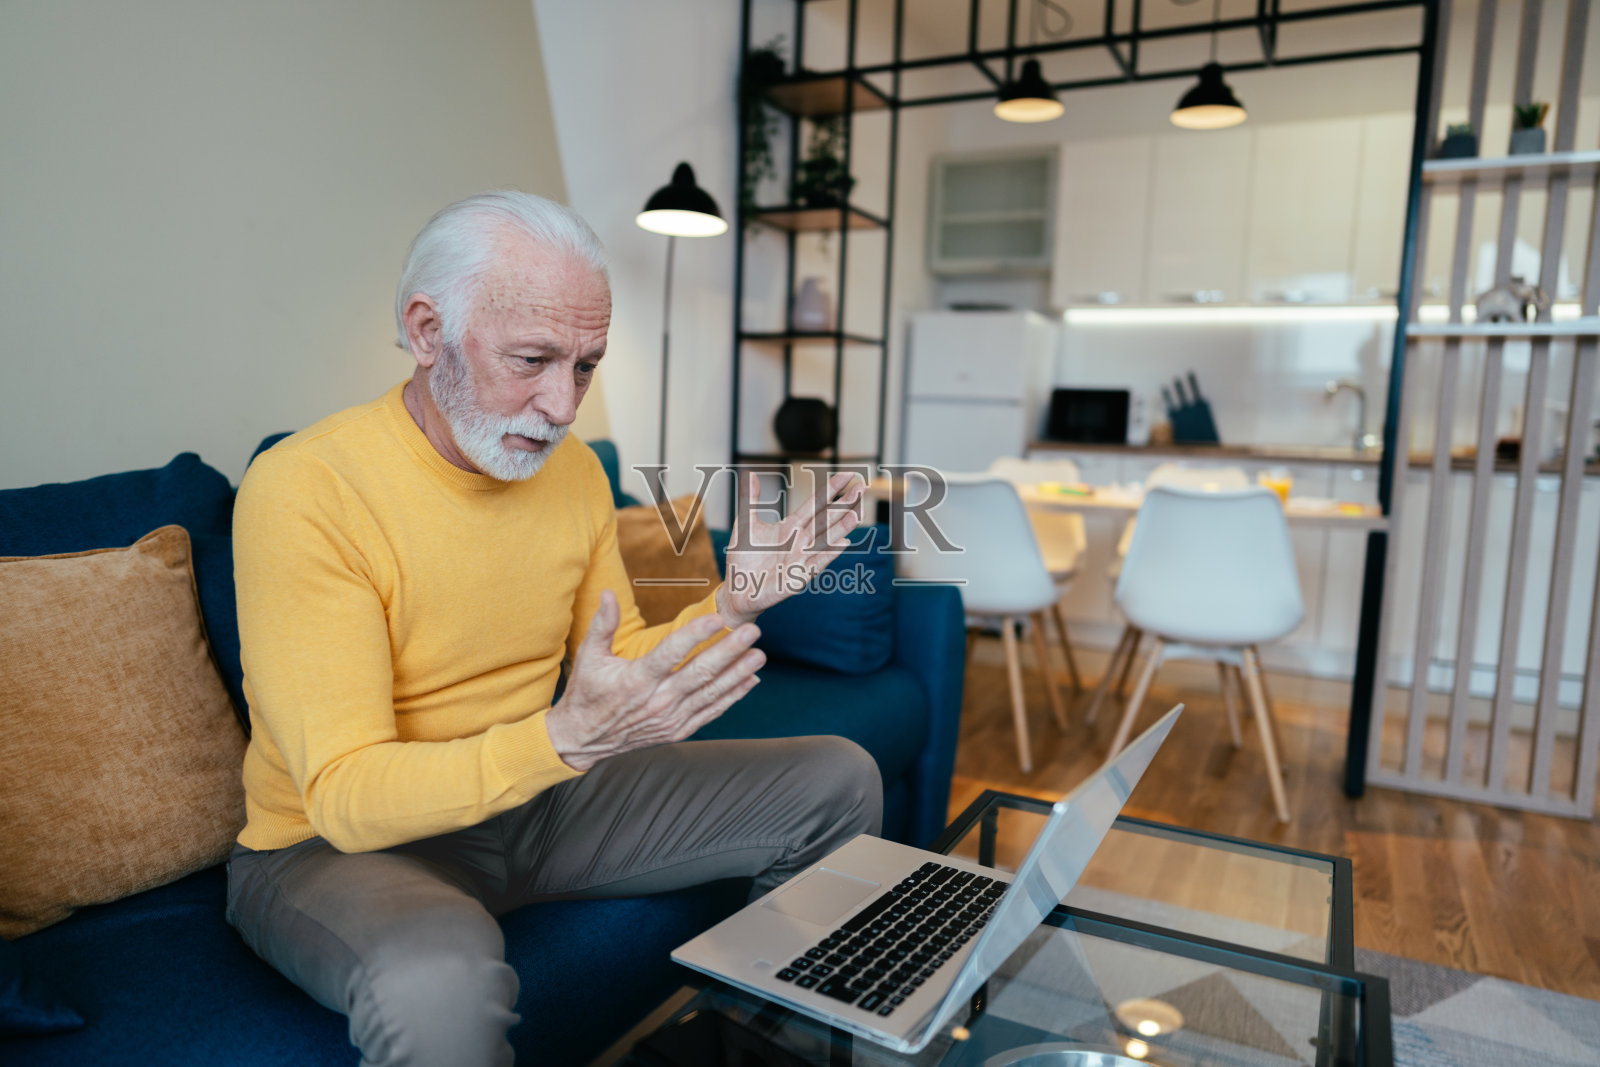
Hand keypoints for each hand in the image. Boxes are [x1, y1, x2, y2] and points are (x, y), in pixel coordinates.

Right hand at [545, 591, 763, 770]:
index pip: (671, 653)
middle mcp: (657, 701)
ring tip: (759, 654)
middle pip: (700, 673)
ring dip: (738, 674)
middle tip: (752, 632)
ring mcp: (670, 718)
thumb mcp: (588, 656)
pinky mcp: (677, 730)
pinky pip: (711, 712)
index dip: (695, 635)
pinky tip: (750, 680)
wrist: (582, 740)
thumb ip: (603, 624)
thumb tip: (609, 593)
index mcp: (636, 680)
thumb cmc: (587, 693)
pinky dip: (732, 697)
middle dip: (729, 651)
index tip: (717, 618)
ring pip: (711, 693)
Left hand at [716, 471, 864, 627]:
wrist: (737, 589)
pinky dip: (828, 554)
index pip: (815, 504)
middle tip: (862, 488)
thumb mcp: (746, 525)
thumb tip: (749, 473)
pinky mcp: (797, 578)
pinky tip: (842, 544)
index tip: (847, 474)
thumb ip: (750, 500)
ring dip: (841, 528)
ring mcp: (801, 559)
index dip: (831, 489)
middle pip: (826, 519)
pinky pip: (815, 564)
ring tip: (857, 514)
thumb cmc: (744, 559)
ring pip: (825, 540)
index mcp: (791, 526)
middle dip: (844, 504)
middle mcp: (801, 541)